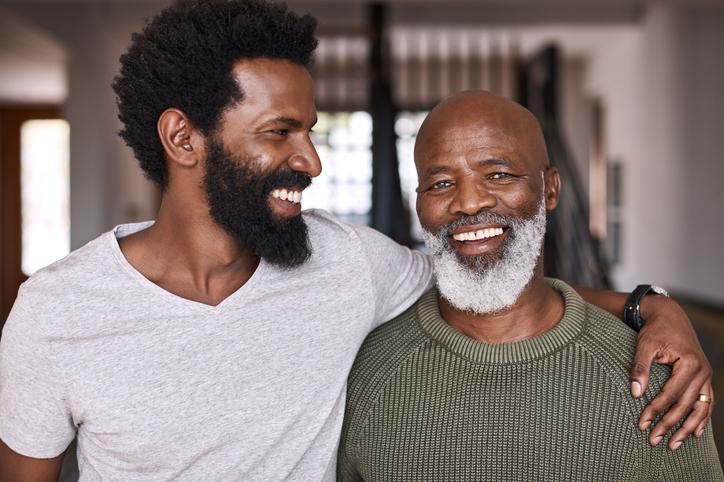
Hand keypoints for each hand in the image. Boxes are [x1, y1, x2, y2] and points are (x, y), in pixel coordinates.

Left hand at [630, 295, 712, 449]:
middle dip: (669, 425)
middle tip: (654, 440)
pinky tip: (696, 434)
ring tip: (674, 445)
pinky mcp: (704, 377)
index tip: (641, 424)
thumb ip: (640, 367)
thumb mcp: (644, 345)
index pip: (670, 394)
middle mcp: (702, 371)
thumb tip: (636, 393)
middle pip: (685, 405)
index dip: (655, 410)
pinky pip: (706, 402)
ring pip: (700, 408)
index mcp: (689, 363)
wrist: (670, 315)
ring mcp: (706, 375)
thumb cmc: (655, 330)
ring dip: (688, 429)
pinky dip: (702, 419)